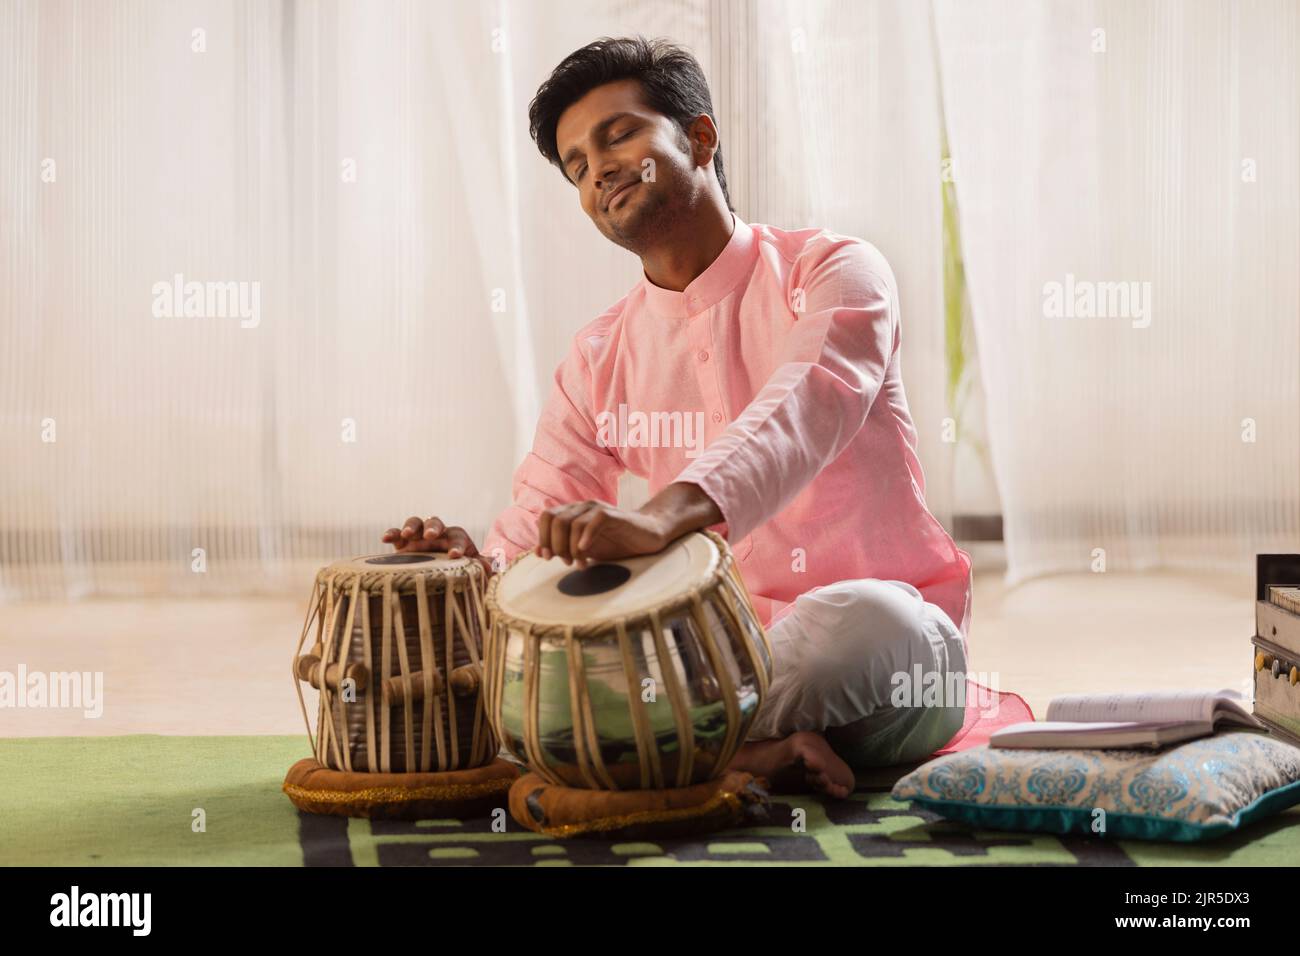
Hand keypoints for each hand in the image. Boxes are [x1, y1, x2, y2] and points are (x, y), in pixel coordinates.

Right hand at [380, 516, 493, 574]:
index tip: (454, 555)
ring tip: (407, 535)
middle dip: (433, 527)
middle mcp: (438, 533)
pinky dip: (392, 533)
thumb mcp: (473, 568)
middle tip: (431, 536)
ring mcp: (419, 536)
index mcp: (457, 538)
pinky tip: (385, 538)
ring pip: (416, 523)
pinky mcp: (404, 543)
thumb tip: (491, 566)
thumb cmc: (460, 569)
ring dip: (412, 526)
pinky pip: (397, 534)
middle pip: (436, 523)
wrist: (442, 573)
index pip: (458, 538)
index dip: (457, 545)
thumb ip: (482, 566)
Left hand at [535, 501, 669, 566]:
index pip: (546, 517)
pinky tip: (586, 552)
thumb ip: (563, 548)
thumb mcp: (585, 549)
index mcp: (573, 513)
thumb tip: (538, 552)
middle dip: (556, 545)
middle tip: (567, 563)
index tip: (548, 558)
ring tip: (580, 564)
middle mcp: (583, 507)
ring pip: (572, 523)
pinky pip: (594, 520)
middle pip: (555, 520)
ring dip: (571, 548)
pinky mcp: (614, 515)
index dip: (542, 537)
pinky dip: (586, 537)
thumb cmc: (616, 542)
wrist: (647, 536)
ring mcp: (598, 509)